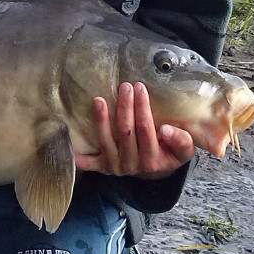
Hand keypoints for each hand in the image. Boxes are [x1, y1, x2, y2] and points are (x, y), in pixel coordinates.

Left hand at [75, 82, 194, 178]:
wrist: (158, 167)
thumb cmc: (170, 151)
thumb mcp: (183, 150)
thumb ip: (181, 141)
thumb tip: (165, 130)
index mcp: (153, 161)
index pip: (145, 130)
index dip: (142, 108)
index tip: (141, 88)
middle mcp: (132, 165)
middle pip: (125, 132)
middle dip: (124, 107)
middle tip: (125, 86)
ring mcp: (115, 166)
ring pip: (106, 141)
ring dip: (102, 119)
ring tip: (99, 99)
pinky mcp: (103, 167)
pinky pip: (88, 162)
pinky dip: (79, 153)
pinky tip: (70, 138)